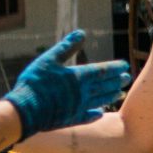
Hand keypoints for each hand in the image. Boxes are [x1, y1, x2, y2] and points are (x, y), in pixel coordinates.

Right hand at [3, 30, 131, 141]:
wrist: (25, 110)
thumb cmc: (35, 82)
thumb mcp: (49, 59)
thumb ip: (66, 47)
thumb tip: (81, 33)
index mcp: (79, 76)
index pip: (103, 70)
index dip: (115, 68)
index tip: (124, 65)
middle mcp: (83, 92)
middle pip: (105, 86)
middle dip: (116, 81)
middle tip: (127, 78)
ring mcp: (79, 107)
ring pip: (100, 100)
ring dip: (110, 96)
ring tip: (119, 93)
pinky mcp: (71, 119)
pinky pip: (87, 116)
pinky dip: (95, 113)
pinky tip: (99, 112)